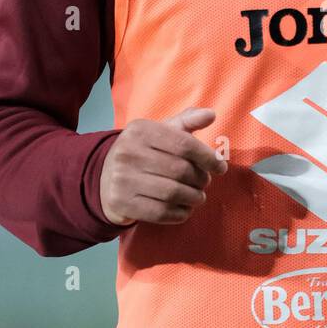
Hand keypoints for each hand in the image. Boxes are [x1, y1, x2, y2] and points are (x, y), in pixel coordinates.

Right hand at [99, 106, 226, 226]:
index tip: (221, 167)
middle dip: (201, 179)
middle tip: (205, 183)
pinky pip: (161, 212)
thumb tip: (211, 114)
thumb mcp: (160, 132)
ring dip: (194, 198)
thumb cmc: (143, 152)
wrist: (105, 178)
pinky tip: (185, 209)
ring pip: (173, 192)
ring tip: (198, 196)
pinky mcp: (121, 203)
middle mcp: (127, 152)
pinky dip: (180, 213)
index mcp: (140, 130)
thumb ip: (186, 122)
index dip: (208, 157)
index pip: (184, 144)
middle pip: (181, 170)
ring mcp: (122, 179)